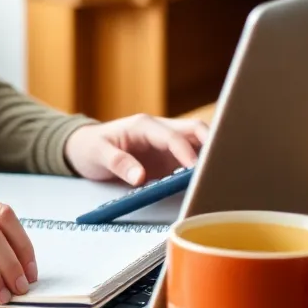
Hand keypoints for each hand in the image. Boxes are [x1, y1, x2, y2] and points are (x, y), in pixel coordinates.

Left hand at [64, 113, 209, 185]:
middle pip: (195, 130)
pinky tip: (211, 181)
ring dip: (211, 156)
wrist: (84, 147)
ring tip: (223, 176)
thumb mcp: (98, 154)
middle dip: (212, 145)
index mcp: (144, 125)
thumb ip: (118, 163)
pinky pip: (193, 158)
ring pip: (199, 143)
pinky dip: (203, 167)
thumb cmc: (90, 147)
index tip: (196, 170)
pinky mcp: (170, 158)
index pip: (172, 136)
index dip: (186, 152)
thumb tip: (140, 177)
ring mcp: (167, 144)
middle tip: (221, 168)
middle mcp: (160, 130)